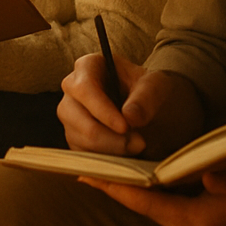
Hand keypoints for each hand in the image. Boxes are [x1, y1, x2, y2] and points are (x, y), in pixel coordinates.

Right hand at [58, 55, 203, 157]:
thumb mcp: (156, 86)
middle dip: (108, 136)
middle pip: (75, 116)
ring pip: (78, 138)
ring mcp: (69, 112)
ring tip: (137, 145)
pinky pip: (81, 153)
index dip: (102, 110)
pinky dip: (104, 158)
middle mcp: (72, 88)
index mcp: (88, 67)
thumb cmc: (149, 89)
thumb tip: (129, 117)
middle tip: (139, 143)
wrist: (148, 104)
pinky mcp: (73, 134)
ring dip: (110, 150)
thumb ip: (146, 97)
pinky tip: (125, 151)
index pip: (84, 89)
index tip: (125, 127)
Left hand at [80, 166, 225, 225]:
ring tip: (106, 170)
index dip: (115, 188)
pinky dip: (154, 195)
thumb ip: (223, 177)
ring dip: (135, 191)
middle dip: (118, 188)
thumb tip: (203, 175)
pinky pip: (169, 210)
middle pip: (145, 208)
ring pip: (156, 209)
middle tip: (88, 169)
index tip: (86, 176)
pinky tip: (142, 179)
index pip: (146, 203)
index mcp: (199, 222)